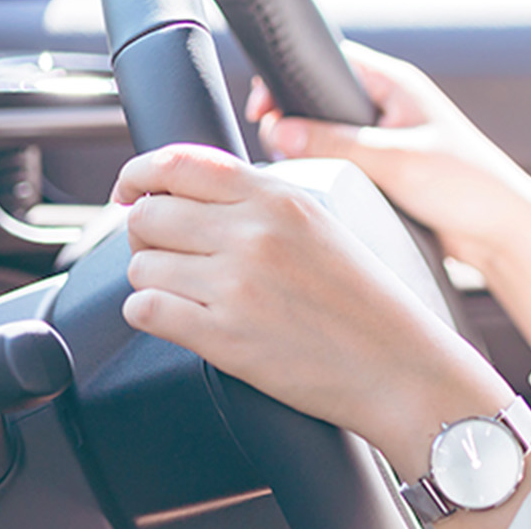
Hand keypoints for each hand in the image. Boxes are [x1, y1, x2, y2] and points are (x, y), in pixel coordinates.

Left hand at [114, 144, 519, 480]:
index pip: (179, 163)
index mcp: (280, 199)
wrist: (399, 366)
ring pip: (140, 265)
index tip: (130, 189)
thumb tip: (189, 195)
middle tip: (165, 251)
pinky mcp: (221, 336)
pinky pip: (144, 311)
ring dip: (152, 279)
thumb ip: (261, 203)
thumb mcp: (323, 225)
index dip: (139, 172)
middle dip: (144, 234)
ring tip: (189, 292)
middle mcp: (254, 235)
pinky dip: (151, 315)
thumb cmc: (368, 303)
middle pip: (148, 214)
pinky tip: (182, 318)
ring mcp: (235, 285)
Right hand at [246, 43, 529, 269]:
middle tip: (276, 144)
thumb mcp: (395, 160)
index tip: (263, 106)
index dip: (290, 77)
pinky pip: (342, 164)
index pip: (329, 60)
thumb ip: (336, 143)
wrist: (500, 232)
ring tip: (297, 170)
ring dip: (310, 150)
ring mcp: (386, 140)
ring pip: (328, 136)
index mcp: (396, 85)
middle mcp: (389, 107)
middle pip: (320, 100)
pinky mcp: (386, 172)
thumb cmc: (468, 186)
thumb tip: (279, 130)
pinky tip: (320, 189)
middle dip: (294, 119)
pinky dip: (327, 173)